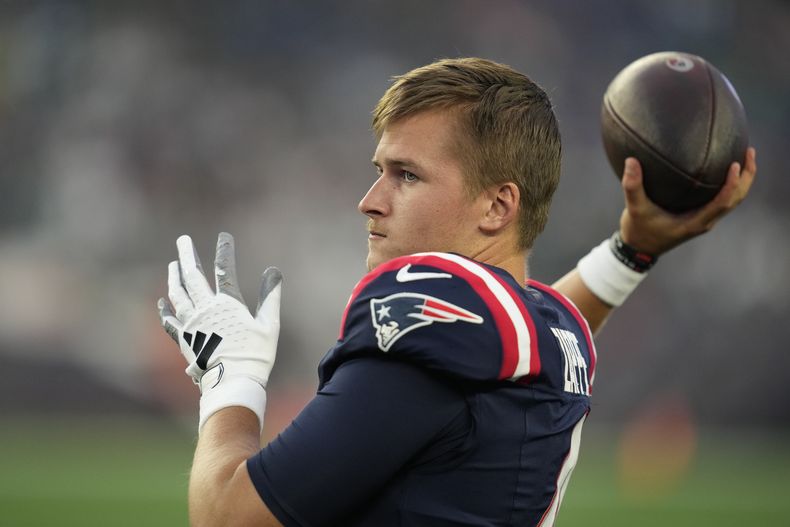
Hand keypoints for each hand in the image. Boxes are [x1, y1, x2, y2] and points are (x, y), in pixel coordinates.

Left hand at [157, 232, 281, 430]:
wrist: (232, 383)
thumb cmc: (255, 355)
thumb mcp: (269, 325)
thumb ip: (270, 297)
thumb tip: (274, 271)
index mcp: (227, 304)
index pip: (223, 270)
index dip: (224, 251)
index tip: (224, 237)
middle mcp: (205, 310)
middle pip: (192, 276)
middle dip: (187, 256)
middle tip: (183, 240)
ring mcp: (191, 325)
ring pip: (178, 294)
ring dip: (174, 277)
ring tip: (173, 265)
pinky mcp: (184, 340)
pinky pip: (169, 321)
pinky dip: (165, 309)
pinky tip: (162, 301)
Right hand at [618, 147, 756, 254]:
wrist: (639, 249)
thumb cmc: (639, 231)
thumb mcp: (635, 209)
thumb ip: (632, 186)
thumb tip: (631, 160)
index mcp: (695, 222)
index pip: (722, 202)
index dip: (732, 184)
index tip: (735, 164)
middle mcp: (705, 221)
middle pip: (736, 199)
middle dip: (746, 177)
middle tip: (749, 151)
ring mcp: (705, 219)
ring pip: (733, 200)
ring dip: (742, 180)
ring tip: (745, 156)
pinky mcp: (701, 215)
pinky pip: (723, 199)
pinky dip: (731, 185)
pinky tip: (725, 168)